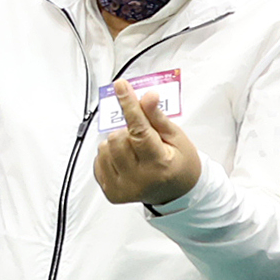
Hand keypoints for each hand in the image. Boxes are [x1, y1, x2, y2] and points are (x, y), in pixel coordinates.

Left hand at [93, 77, 201, 207]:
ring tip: (134, 150)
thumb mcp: (176, 137)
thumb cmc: (180, 164)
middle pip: (118, 138)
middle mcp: (139, 179)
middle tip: (142, 136)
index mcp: (159, 165)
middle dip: (127, 130)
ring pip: (105, 147)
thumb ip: (157, 117)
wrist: (178, 192)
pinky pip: (99, 160)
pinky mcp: (111, 192)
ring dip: (117, 141)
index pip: (139, 130)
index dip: (129, 105)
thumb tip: (148, 96)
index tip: (121, 87)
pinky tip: (125, 160)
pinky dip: (110, 154)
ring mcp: (123, 188)